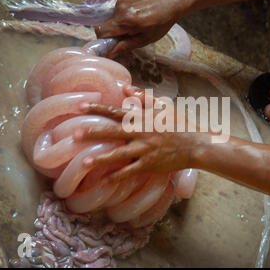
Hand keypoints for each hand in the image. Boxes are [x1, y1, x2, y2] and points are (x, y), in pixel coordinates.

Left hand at [74, 86, 206, 181]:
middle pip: (113, 132)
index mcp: (142, 118)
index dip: (98, 108)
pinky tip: (105, 181)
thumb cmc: (179, 124)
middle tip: (75, 135)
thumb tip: (126, 88)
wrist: (195, 144)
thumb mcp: (163, 106)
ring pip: (119, 154)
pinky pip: (131, 171)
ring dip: (101, 159)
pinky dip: (118, 176)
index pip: (116, 111)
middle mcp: (141, 133)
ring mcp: (145, 150)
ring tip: (84, 163)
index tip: (81, 107)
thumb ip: (144, 97)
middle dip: (93, 133)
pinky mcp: (150, 164)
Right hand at [95, 0, 185, 58]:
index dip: (104, 40)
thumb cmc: (161, 23)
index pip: (101, 31)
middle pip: (105, 25)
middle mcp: (120, 9)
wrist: (169, 1)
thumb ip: (125, 46)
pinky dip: (123, 18)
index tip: (113, 44)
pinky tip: (136, 17)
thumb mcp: (145, 39)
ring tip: (135, 26)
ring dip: (119, 25)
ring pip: (111, 19)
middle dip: (113, 34)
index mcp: (125, 20)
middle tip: (128, 36)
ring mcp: (120, 1)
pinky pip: (117, 12)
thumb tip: (110, 54)